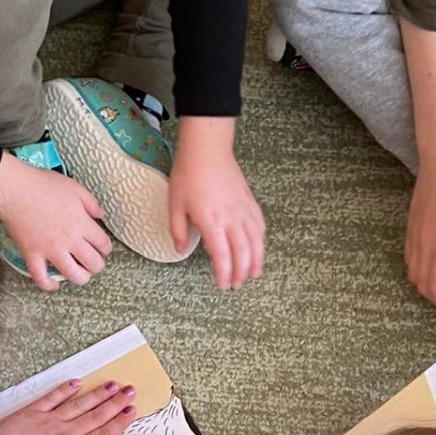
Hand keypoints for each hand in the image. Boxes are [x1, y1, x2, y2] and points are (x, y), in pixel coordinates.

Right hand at [0, 151, 111, 290]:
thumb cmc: (43, 185)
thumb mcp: (75, 187)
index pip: (103, 244)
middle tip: (93, 263)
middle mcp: (69, 240)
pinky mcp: (32, 254)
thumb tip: (100, 215)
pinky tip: (53, 285)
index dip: (106, 249)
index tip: (102, 248)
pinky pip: (41, 277)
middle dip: (97, 266)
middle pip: (92, 263)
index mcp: (81, 223)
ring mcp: (50, 250)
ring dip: (80, 278)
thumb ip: (91, 203)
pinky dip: (48, 285)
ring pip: (73, 275)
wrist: (15, 190)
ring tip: (80, 274)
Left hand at [0, 377, 135, 434]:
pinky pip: (52, 398)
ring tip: (112, 384)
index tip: (132, 411)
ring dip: (97, 394)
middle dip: (115, 403)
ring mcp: (49, 421)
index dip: (119, 423)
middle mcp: (67, 434)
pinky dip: (65, 390)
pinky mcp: (32, 413)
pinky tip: (76, 383)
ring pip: (79, 404)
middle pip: (96, 416)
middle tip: (130, 390)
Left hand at [168, 117, 263, 289]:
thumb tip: (179, 249)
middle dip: (240, 272)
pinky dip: (260, 239)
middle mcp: (231, 219)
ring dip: (256, 260)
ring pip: (256, 241)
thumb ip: (177, 230)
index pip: (222, 256)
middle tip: (236, 285)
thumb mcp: (175, 204)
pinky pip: (259, 225)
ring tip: (253, 274)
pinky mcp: (249, 201)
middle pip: (242, 253)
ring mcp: (243, 209)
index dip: (224, 274)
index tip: (222, 285)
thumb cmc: (189, 174)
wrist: (207, 149)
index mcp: (211, 222)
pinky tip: (258, 247)